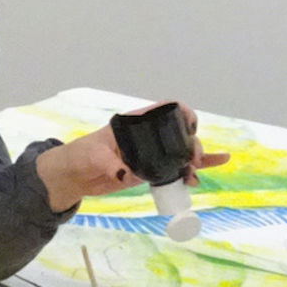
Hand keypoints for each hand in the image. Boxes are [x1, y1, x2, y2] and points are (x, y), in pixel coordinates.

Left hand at [35, 112, 229, 211]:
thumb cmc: (80, 157)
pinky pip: (176, 169)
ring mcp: (151, 154)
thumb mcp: (92, 157)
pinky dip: (194, 169)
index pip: (165, 109)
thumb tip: (126, 174)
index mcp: (135, 123)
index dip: (182, 112)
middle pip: (179, 134)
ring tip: (194, 172)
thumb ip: (110, 164)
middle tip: (191, 160)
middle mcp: (148, 137)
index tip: (191, 126)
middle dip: (192, 144)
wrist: (74, 176)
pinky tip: (212, 169)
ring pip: (182, 152)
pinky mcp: (150, 171)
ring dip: (195, 160)